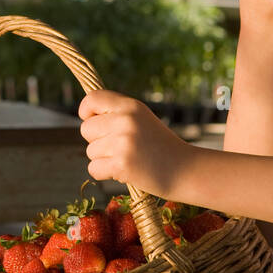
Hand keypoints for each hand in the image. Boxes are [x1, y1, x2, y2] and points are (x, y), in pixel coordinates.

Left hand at [77, 90, 192, 197]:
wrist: (186, 170)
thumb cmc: (161, 146)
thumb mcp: (143, 119)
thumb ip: (117, 114)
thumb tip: (86, 116)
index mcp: (131, 106)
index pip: (92, 98)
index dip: (86, 111)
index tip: (92, 120)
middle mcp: (125, 120)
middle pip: (86, 129)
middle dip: (97, 141)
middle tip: (120, 147)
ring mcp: (123, 142)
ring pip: (90, 151)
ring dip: (103, 159)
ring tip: (128, 159)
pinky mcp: (122, 164)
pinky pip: (93, 169)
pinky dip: (104, 174)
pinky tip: (124, 172)